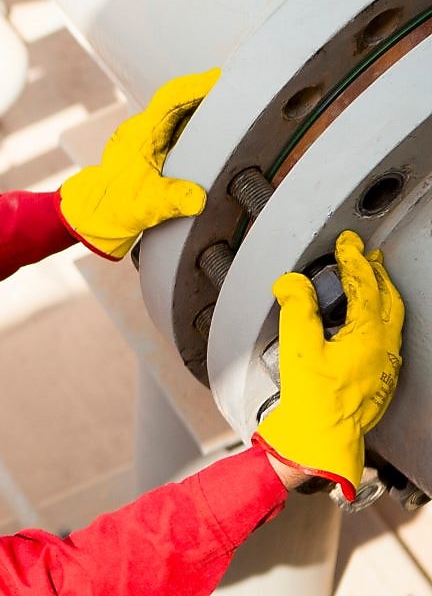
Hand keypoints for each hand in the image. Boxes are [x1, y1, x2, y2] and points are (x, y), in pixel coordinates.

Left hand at [57, 69, 216, 259]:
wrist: (98, 213)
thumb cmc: (117, 206)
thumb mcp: (147, 205)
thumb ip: (172, 200)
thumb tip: (197, 198)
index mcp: (141, 135)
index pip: (169, 100)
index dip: (195, 87)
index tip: (219, 79)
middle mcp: (144, 129)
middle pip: (178, 100)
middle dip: (206, 92)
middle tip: (238, 89)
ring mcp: (148, 135)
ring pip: (179, 112)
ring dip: (203, 108)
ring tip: (234, 107)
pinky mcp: (154, 145)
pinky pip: (178, 125)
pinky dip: (197, 123)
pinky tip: (215, 131)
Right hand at [253, 230, 403, 499]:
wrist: (320, 440)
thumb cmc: (312, 401)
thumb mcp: (297, 347)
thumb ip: (296, 309)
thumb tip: (292, 283)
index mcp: (370, 336)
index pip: (365, 285)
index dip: (354, 259)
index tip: (347, 243)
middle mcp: (385, 349)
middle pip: (389, 300)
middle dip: (377, 274)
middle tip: (367, 257)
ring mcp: (385, 367)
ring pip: (392, 320)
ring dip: (381, 296)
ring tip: (370, 285)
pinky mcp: (378, 381)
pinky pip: (387, 339)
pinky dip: (378, 320)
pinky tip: (364, 326)